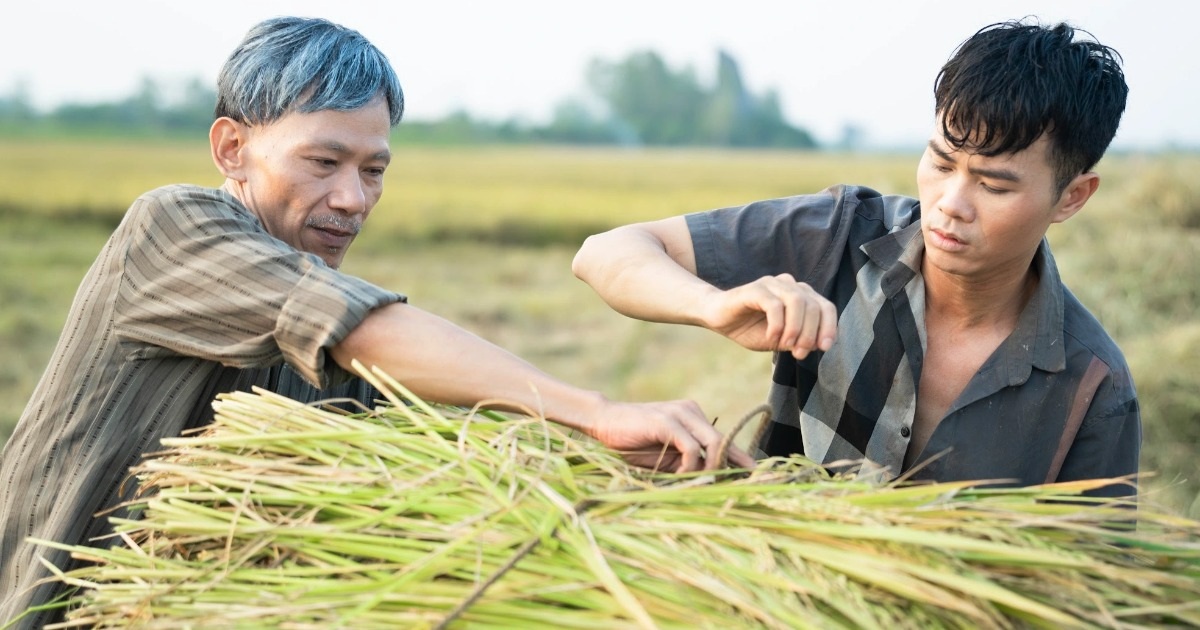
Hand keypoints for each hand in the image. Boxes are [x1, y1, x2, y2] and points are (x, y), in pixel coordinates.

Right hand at [583, 398, 756, 472]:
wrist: (604, 422)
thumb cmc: (634, 443)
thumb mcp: (667, 457)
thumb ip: (689, 464)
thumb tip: (714, 484)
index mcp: (695, 418)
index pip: (726, 440)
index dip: (741, 461)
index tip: (755, 480)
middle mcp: (692, 411)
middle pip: (725, 441)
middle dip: (726, 469)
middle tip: (716, 489)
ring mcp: (681, 414)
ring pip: (714, 443)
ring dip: (709, 468)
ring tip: (694, 481)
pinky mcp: (667, 421)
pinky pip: (692, 447)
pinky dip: (690, 466)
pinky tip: (679, 473)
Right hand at [701, 274, 837, 359]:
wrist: (719, 319)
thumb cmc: (750, 328)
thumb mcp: (780, 340)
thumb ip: (799, 340)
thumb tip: (819, 345)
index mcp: (800, 295)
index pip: (826, 307)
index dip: (829, 327)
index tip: (824, 348)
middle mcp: (790, 285)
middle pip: (813, 306)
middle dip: (810, 333)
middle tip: (800, 353)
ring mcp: (772, 284)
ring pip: (797, 302)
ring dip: (796, 328)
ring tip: (787, 345)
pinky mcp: (755, 289)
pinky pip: (774, 304)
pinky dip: (777, 324)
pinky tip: (771, 338)